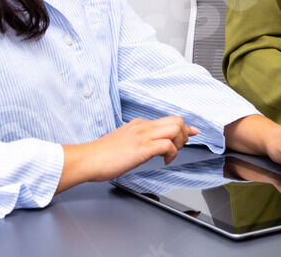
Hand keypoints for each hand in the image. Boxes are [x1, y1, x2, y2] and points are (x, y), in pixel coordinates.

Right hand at [57, 116, 198, 191]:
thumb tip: (148, 147)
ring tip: (172, 154)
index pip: (167, 119)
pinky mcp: (142, 148)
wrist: (88, 159)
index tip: (192, 131)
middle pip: (176, 120)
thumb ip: (136, 140)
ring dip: (180, 142)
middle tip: (179, 147)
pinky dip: (172, 153)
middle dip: (184, 133)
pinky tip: (165, 161)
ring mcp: (142, 135)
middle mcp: (142, 126)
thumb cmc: (101, 155)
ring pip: (175, 128)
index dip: (183, 127)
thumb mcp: (122, 142)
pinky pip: (167, 145)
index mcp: (138, 124)